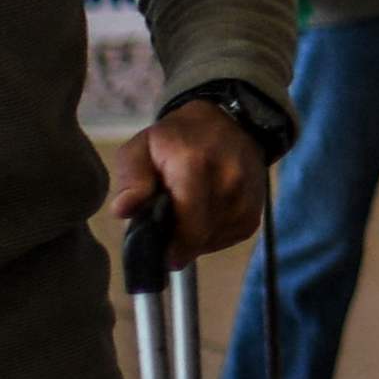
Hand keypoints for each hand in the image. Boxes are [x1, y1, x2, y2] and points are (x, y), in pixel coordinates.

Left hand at [112, 97, 271, 259]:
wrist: (231, 123)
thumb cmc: (178, 138)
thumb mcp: (142, 147)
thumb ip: (131, 178)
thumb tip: (124, 210)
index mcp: (195, 163)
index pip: (188, 221)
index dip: (173, 245)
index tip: (161, 254)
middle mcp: (229, 180)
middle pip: (199, 235)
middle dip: (179, 241)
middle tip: (166, 227)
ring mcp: (246, 198)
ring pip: (212, 240)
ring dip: (195, 238)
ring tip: (185, 215)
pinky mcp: (255, 214)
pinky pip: (228, 238)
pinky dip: (212, 235)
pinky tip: (203, 216)